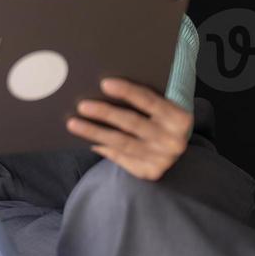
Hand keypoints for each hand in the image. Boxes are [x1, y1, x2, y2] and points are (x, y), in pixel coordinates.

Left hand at [65, 77, 192, 180]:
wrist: (175, 146)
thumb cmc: (160, 118)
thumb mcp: (162, 107)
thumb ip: (144, 99)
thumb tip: (104, 87)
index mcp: (180, 118)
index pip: (150, 101)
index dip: (127, 92)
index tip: (104, 83)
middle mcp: (174, 141)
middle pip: (133, 123)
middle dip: (106, 113)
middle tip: (81, 106)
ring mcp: (163, 159)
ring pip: (123, 143)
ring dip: (96, 133)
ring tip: (74, 124)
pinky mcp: (151, 172)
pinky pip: (122, 158)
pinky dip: (104, 148)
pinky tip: (89, 140)